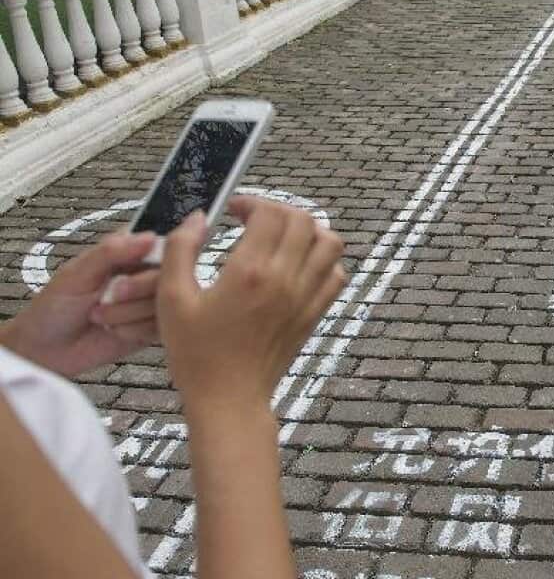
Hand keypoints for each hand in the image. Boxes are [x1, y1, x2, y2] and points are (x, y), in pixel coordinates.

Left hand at [2, 232, 160, 376]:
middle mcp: (142, 276)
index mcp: (126, 253)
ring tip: (102, 316)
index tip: (137, 269)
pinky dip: (135, 330)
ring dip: (130, 313)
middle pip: (168, 275)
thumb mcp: (78, 273)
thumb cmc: (54, 307)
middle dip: (138, 289)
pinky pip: (161, 326)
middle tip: (112, 295)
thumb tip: (149, 237)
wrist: (45, 350)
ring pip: (165, 303)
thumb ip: (112, 252)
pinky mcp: (152, 328)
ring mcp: (148, 303)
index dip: (159, 257)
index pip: (161, 245)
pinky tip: (114, 331)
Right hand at [157, 196, 345, 417]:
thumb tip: (197, 218)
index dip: (252, 201)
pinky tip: (297, 265)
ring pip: (330, 243)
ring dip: (309, 231)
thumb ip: (180, 250)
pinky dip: (324, 261)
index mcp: (249, 272)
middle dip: (279, 210)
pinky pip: (336, 275)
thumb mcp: (171, 299)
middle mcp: (285, 280)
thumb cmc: (196, 353)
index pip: (270, 213)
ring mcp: (305, 297)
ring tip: (282, 237)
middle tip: (256, 219)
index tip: (233, 210)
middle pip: (304, 220)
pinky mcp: (314, 313)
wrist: (229, 398)